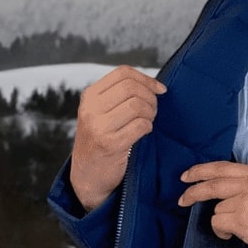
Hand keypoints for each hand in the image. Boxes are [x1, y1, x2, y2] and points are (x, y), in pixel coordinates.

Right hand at [70, 66, 166, 211]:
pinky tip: (143, 133)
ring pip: (136, 105)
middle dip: (150, 97)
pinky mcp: (109, 144)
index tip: (160, 90)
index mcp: (90, 96)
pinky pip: (140, 126)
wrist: (87, 174)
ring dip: (150, 114)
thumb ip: (120, 96)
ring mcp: (98, 127)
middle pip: (131, 87)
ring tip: (148, 122)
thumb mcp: (101, 113)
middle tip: (153, 111)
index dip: (146, 79)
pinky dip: (147, 128)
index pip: (122, 72)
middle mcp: (90, 109)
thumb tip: (156, 86)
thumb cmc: (101, 140)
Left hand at [179, 162, 247, 247]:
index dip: (201, 171)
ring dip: (221, 220)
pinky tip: (233, 235)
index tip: (188, 176)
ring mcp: (245, 200)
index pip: (222, 167)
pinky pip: (218, 222)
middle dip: (193, 190)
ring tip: (236, 230)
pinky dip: (222, 231)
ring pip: (216, 208)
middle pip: (211, 182)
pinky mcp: (242, 218)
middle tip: (183, 198)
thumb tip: (228, 197)